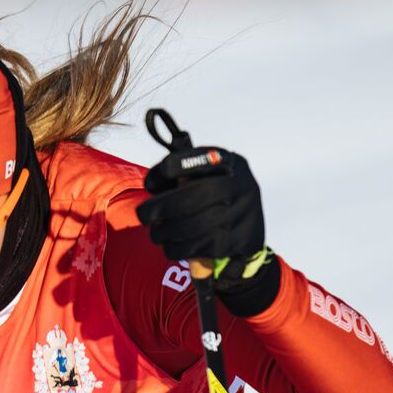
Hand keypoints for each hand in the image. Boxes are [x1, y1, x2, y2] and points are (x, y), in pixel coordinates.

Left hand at [136, 113, 279, 315]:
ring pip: (191, 224)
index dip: (165, 172)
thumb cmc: (216, 216)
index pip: (192, 161)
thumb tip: (162, 130)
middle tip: (144, 215)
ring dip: (166, 232)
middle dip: (160, 208)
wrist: (248, 262)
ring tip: (157, 235)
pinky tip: (172, 249)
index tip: (151, 183)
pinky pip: (199, 246)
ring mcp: (243, 216)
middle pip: (189, 197)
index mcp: (231, 164)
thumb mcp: (205, 186)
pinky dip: (179, 249)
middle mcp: (241, 186)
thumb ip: (184, 171)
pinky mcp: (239, 244)